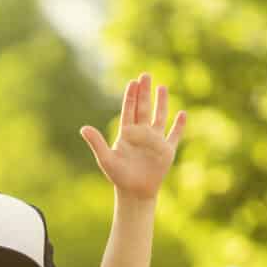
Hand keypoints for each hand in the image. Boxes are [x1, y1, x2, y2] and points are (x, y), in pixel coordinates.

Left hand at [79, 73, 186, 201]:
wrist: (134, 192)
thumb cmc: (118, 176)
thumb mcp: (106, 159)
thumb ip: (96, 142)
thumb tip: (83, 128)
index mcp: (127, 133)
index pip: (129, 110)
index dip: (131, 96)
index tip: (133, 82)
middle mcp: (141, 134)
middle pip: (144, 108)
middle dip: (145, 92)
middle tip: (145, 75)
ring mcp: (155, 141)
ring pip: (160, 117)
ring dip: (162, 102)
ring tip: (162, 87)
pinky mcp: (167, 150)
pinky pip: (175, 135)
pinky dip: (179, 125)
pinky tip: (183, 113)